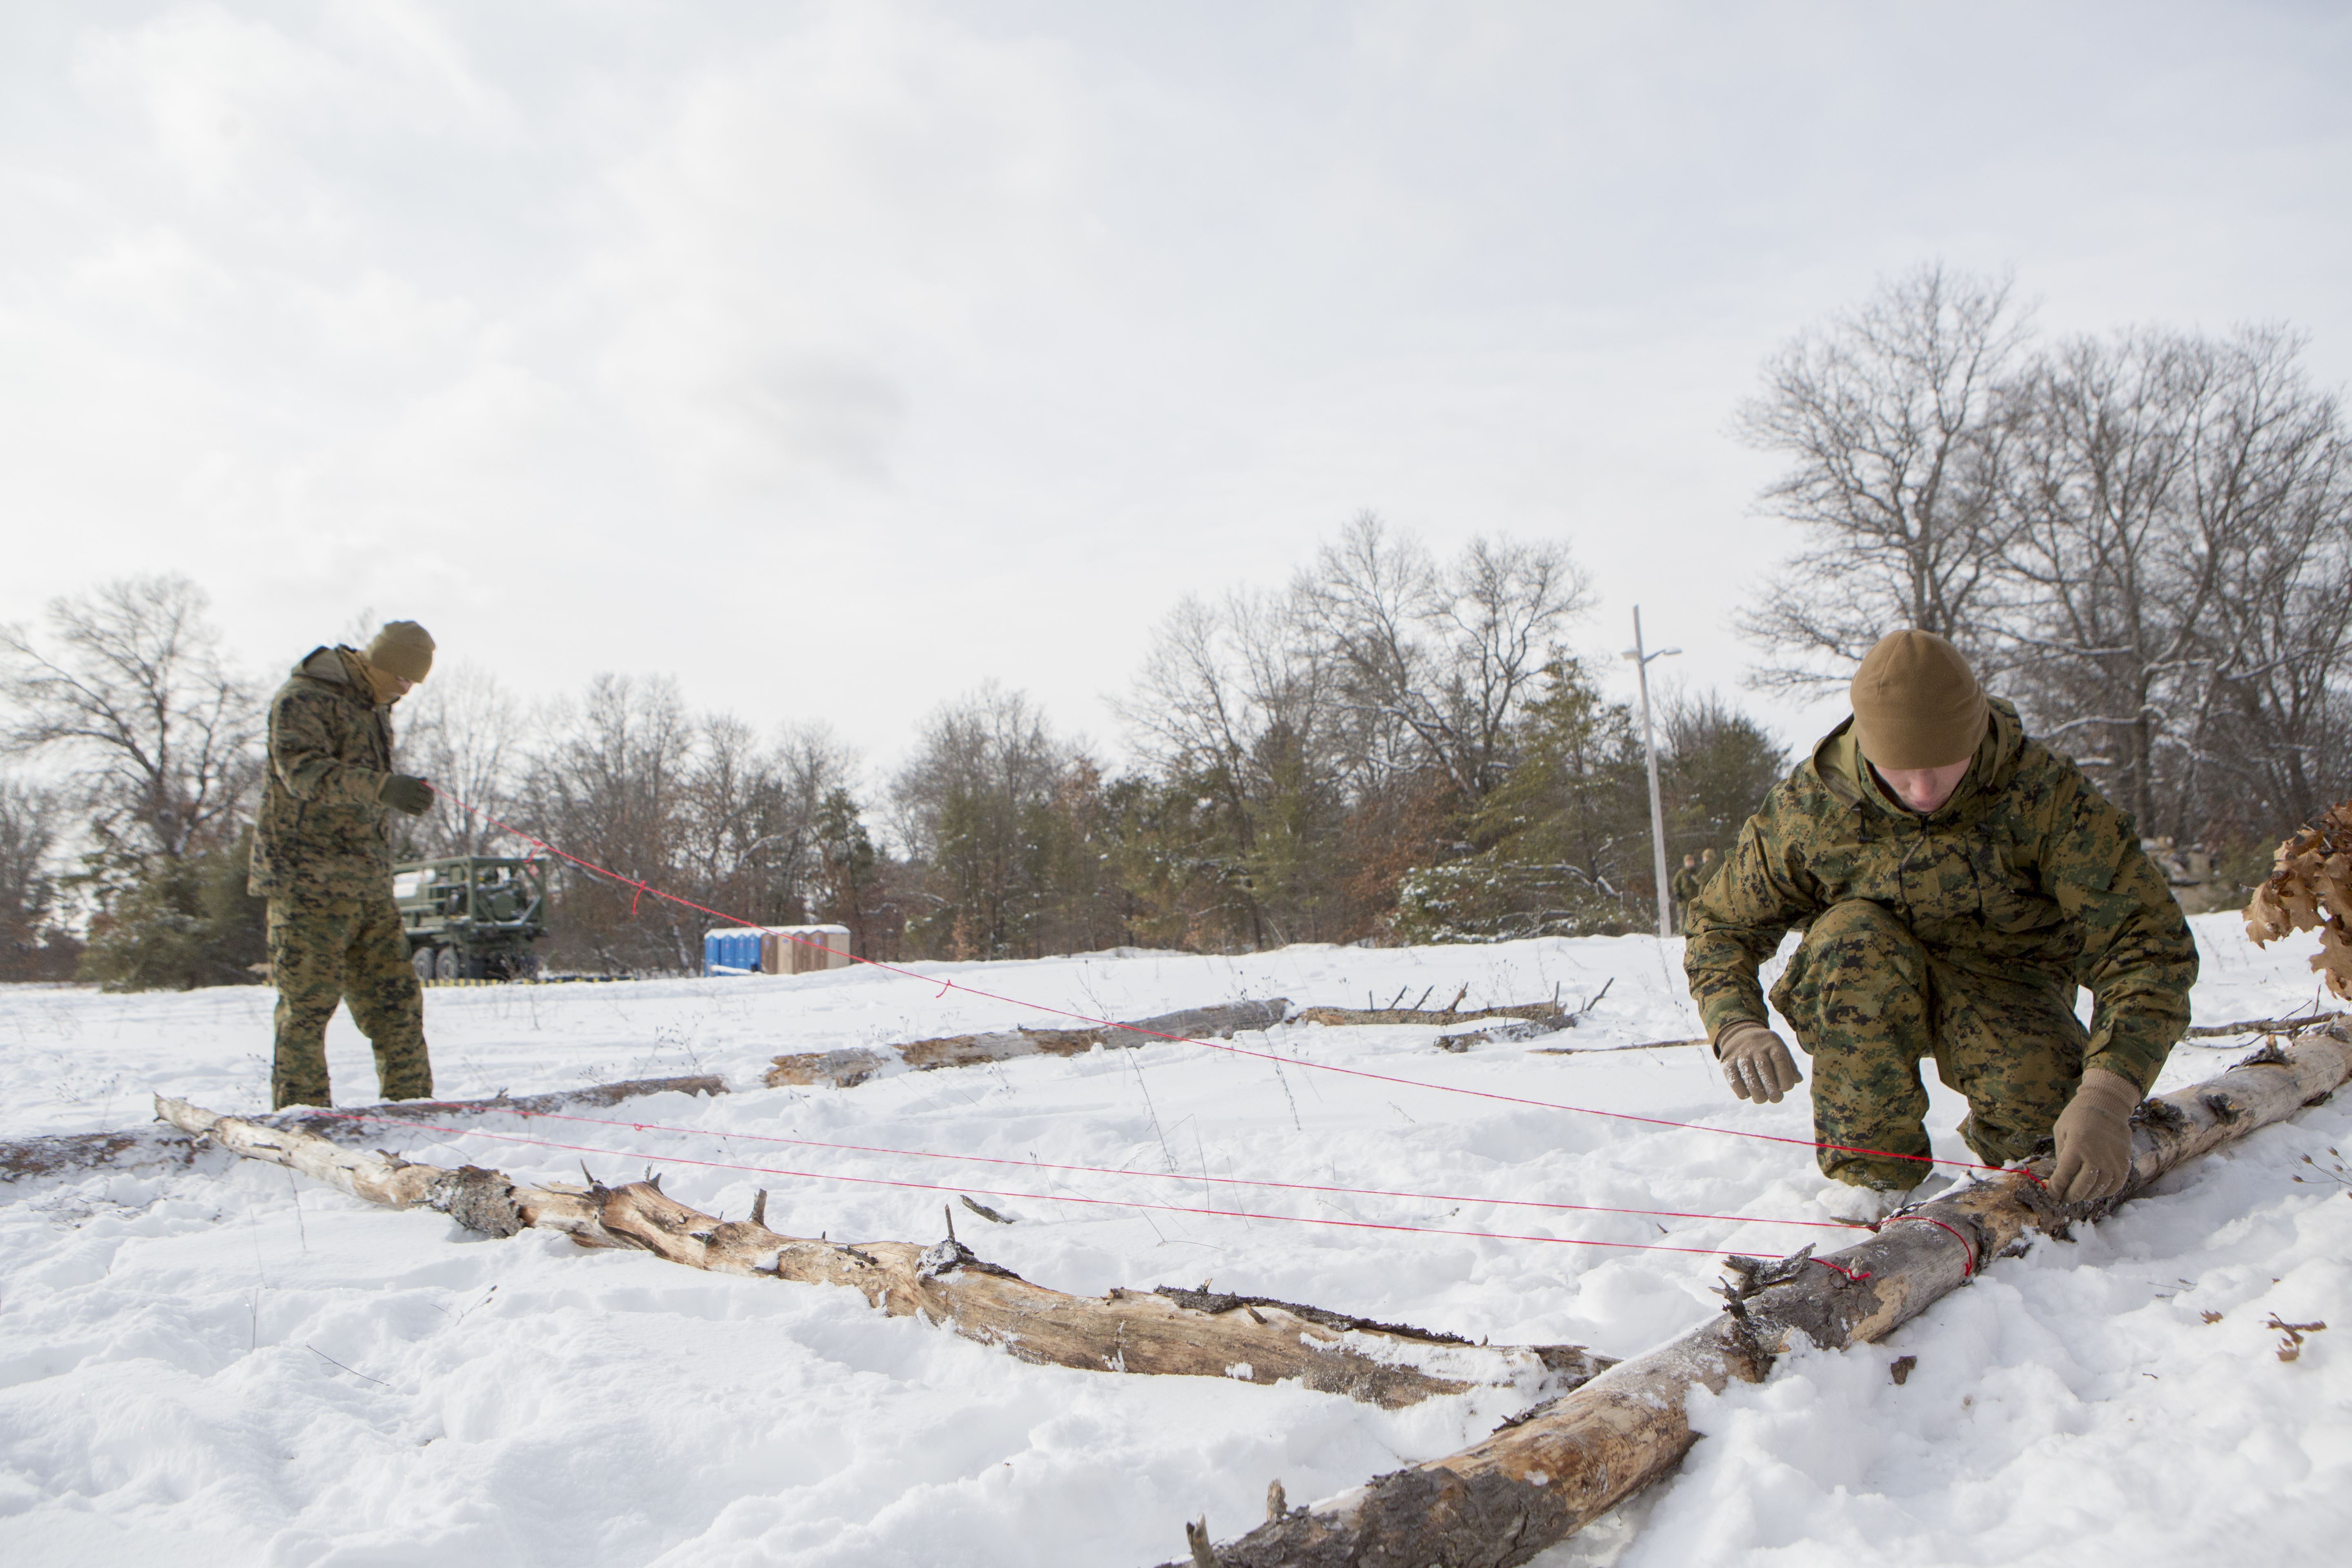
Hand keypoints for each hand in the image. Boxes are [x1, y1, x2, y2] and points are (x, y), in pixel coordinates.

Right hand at [377, 774, 434, 815]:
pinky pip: (417, 812)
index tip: (431, 796)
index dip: (431, 794)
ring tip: (425, 807)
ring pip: (425, 806)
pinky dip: (420, 812)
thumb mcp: (407, 778)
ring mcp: (407, 799)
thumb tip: (427, 780)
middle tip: (429, 802)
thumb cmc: (397, 782)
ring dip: (427, 807)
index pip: (429, 791)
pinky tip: (419, 810)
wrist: (382, 788)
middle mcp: (411, 791)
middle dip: (430, 801)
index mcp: (414, 783)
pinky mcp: (402, 807)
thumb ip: (418, 780)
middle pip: (428, 799)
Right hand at [1715, 1021, 1802, 1103]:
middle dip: (1771, 1087)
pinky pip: (1733, 1079)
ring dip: (1756, 1091)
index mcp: (1772, 1043)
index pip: (1779, 1059)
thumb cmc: (1767, 1049)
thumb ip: (1790, 1067)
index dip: (1784, 1076)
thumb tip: (1798, 1080)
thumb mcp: (1780, 1051)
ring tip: (1762, 1099)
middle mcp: (1756, 1046)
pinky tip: (1748, 1095)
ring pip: (1748, 1073)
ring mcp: (1740, 1053)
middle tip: (1776, 1099)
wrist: (1740, 1035)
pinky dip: (1741, 1090)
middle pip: (1763, 1067)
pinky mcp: (1727, 1062)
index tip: (1786, 1089)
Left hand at [2048, 1067, 2139, 1203]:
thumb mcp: (2061, 1130)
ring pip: (2098, 1190)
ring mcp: (2112, 1161)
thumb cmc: (2078, 1115)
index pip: (2063, 1177)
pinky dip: (2104, 1192)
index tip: (2052, 1194)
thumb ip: (2061, 1154)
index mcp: (2076, 1147)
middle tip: (2064, 1198)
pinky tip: (2096, 1190)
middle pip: (2081, 1188)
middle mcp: (2096, 1157)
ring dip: (2086, 1195)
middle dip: (2069, 1196)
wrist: (2107, 1103)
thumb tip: (2061, 1178)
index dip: (2055, 1189)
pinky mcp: (2125, 1162)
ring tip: (2079, 1194)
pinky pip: (2115, 1186)